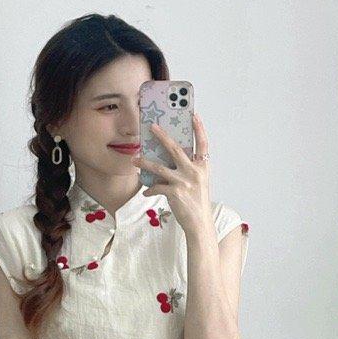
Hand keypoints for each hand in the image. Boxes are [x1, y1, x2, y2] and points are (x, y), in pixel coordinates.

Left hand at [139, 112, 213, 235]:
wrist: (199, 223)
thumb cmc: (197, 202)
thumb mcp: (198, 181)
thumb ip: (189, 168)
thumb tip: (170, 159)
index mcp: (203, 166)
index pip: (203, 143)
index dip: (199, 128)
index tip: (194, 115)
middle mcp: (194, 171)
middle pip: (175, 149)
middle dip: (162, 136)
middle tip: (152, 127)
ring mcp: (184, 181)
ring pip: (159, 167)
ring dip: (144, 163)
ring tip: (135, 160)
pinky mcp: (175, 193)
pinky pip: (157, 187)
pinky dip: (150, 190)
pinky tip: (146, 192)